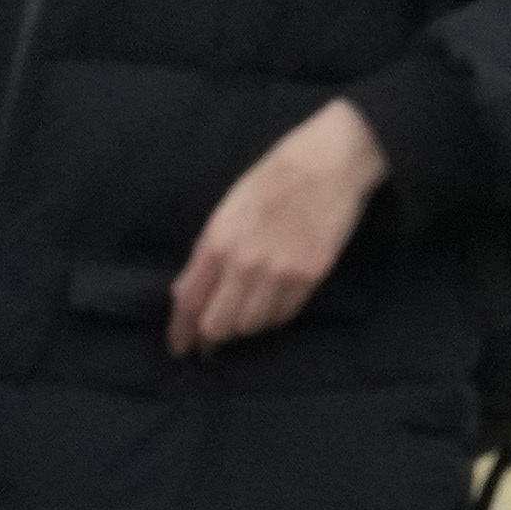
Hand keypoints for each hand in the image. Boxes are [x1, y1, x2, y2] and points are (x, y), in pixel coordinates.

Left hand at [171, 102, 388, 353]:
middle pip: (218, 325)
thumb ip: (206, 254)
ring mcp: (280, 273)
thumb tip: (187, 293)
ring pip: (252, 326)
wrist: (330, 162)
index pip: (189, 302)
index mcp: (217, 242)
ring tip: (249, 311)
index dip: (181, 331)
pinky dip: (274, 315)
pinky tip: (273, 302)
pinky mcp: (311, 277)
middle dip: (213, 333)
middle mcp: (244, 264)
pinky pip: (284, 315)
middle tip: (215, 336)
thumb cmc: (273, 178)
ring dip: (246, 324)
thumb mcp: (227, 210)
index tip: (180, 347)